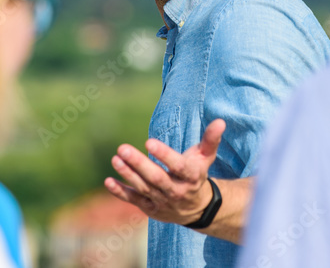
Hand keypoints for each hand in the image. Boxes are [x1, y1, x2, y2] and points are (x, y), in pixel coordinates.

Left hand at [104, 119, 225, 225]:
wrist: (196, 208)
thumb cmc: (197, 174)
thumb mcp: (206, 157)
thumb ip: (210, 140)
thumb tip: (220, 121)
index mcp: (192, 177)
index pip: (178, 166)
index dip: (164, 155)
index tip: (149, 141)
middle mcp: (177, 191)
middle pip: (157, 178)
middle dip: (139, 164)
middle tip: (122, 149)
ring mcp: (163, 201)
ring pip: (144, 188)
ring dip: (128, 174)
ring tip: (115, 158)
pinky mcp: (151, 208)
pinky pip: (134, 200)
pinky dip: (121, 192)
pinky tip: (109, 181)